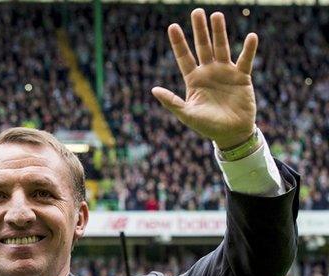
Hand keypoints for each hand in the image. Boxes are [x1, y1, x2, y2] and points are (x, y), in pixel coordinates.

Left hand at [152, 9, 257, 148]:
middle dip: (199, 30)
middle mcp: (208, 72)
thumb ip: (171, 101)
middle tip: (197, 11)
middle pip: (203, 46)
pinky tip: (251, 36)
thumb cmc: (207, 125)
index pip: (184, 57)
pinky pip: (245, 60)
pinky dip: (249, 49)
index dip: (178, 42)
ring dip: (219, 32)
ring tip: (216, 15)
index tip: (172, 27)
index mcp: (193, 80)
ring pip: (222, 48)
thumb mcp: (187, 114)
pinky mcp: (242, 77)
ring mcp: (225, 72)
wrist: (231, 133)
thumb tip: (153, 89)